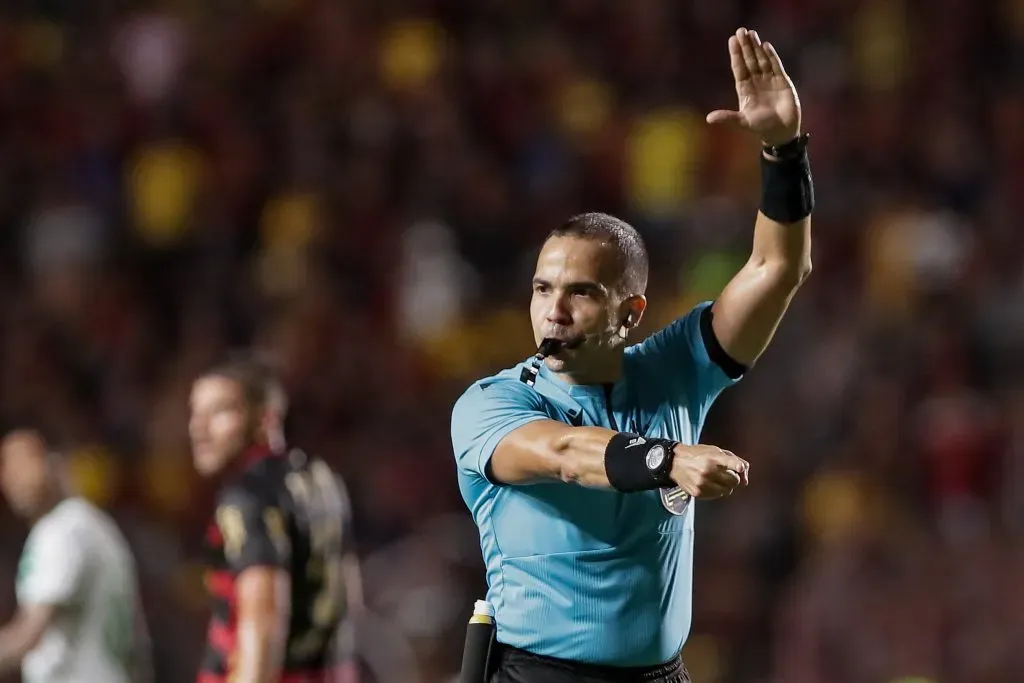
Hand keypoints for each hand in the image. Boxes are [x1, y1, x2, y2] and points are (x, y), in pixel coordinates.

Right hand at [670, 445, 748, 499]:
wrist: (675, 463)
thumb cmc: (698, 455)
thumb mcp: (715, 450)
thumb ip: (734, 459)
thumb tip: (746, 473)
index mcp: (712, 457)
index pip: (728, 462)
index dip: (737, 465)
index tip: (741, 468)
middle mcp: (707, 470)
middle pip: (734, 481)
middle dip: (734, 478)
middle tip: (726, 474)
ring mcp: (702, 483)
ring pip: (727, 491)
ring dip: (726, 486)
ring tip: (716, 479)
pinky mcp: (698, 493)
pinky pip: (717, 496)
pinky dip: (717, 491)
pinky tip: (709, 483)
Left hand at [706, 27, 800, 146]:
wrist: (781, 132)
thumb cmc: (761, 128)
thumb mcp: (742, 122)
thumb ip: (727, 117)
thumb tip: (708, 119)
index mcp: (745, 90)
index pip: (739, 68)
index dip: (736, 55)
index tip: (732, 41)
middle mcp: (756, 82)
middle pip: (749, 60)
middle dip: (745, 46)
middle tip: (740, 30)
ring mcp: (769, 80)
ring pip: (761, 60)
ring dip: (756, 47)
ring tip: (751, 33)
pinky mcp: (783, 81)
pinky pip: (776, 65)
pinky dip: (771, 56)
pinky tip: (765, 45)